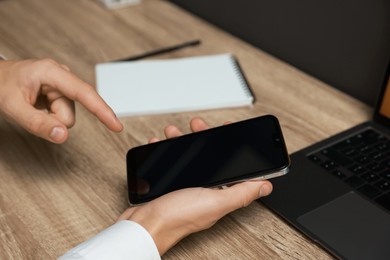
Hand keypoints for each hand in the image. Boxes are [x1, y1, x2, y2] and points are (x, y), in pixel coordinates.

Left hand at [0, 59, 122, 142]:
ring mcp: (63, 86)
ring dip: (50, 119)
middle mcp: (62, 77)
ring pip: (67, 117)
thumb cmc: (1, 85)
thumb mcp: (12, 106)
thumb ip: (37, 123)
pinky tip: (38, 107)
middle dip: (53, 120)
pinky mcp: (61, 94)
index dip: (102, 111)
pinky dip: (50, 117)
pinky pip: (62, 116)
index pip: (84, 93)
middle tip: (30, 111)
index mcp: (52, 72)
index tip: (116, 126)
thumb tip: (63, 136)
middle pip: (71, 113)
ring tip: (32, 107)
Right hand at [117, 117, 272, 254]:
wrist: (145, 226)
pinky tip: (160, 144)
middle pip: (209, 157)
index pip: (232, 166)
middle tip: (197, 125)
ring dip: (182, 140)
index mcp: (219, 193)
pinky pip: (170, 163)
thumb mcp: (215, 202)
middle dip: (204, 137)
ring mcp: (186, 186)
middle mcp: (204, 189)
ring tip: (173, 131)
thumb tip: (266, 186)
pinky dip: (165, 151)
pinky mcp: (170, 185)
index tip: (229, 130)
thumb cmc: (177, 217)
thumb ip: (241, 193)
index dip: (233, 147)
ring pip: (188, 157)